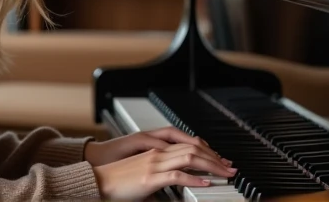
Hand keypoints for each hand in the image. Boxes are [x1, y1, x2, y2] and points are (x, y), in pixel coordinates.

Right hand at [92, 142, 237, 200]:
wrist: (98, 182)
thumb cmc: (118, 181)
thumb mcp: (144, 174)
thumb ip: (161, 175)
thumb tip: (178, 182)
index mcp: (156, 151)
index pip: (188, 145)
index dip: (208, 151)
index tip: (221, 160)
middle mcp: (157, 153)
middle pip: (194, 148)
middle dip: (216, 157)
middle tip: (230, 167)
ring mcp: (154, 164)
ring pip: (190, 158)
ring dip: (211, 165)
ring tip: (225, 173)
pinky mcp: (150, 178)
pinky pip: (177, 175)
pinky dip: (195, 179)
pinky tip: (206, 183)